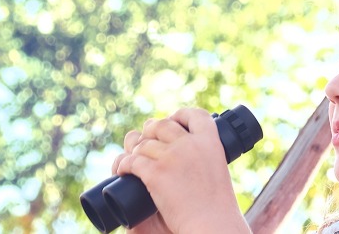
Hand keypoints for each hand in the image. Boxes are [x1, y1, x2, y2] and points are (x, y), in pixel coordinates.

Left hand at [116, 108, 250, 233]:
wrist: (213, 225)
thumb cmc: (217, 208)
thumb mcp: (217, 172)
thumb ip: (204, 160)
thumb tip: (186, 155)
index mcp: (210, 142)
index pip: (195, 115)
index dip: (180, 115)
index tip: (173, 121)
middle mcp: (190, 144)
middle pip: (162, 125)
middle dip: (150, 131)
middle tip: (145, 142)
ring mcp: (171, 157)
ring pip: (143, 144)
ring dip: (134, 151)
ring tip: (131, 160)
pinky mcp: (156, 173)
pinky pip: (132, 161)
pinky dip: (123, 165)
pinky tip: (122, 170)